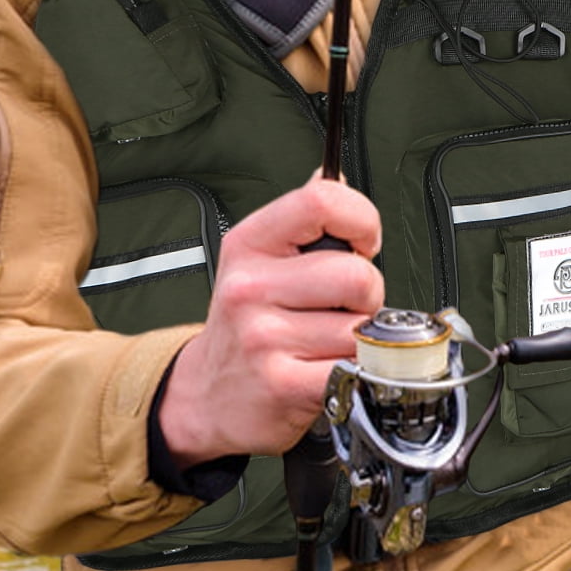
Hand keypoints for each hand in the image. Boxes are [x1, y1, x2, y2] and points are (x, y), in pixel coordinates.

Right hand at [158, 176, 384, 466]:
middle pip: (357, 275)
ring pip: (360, 325)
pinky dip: (354, 371)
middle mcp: (251, 287)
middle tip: (338, 308)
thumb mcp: (260, 260)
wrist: (205, 396)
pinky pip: (352, 367)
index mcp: (250, 245)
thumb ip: (304, 218)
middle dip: (365, 295)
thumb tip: (331, 173)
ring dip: (358, 338)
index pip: (323, 201)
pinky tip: (326, 368)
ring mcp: (263, 337)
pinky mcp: (281, 384)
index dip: (362, 221)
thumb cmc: (244, 323)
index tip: (362, 243)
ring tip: (324, 340)